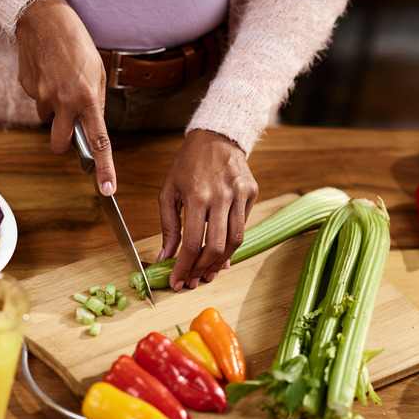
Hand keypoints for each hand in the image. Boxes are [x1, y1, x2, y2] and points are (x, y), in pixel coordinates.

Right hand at [16, 0, 115, 194]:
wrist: (44, 18)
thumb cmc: (76, 42)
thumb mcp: (98, 73)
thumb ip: (95, 104)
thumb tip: (91, 127)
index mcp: (87, 98)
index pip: (98, 143)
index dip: (103, 169)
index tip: (107, 189)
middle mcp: (63, 102)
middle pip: (60, 145)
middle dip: (65, 144)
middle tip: (71, 127)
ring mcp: (41, 96)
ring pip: (49, 119)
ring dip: (56, 110)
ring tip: (61, 81)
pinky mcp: (26, 88)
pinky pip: (38, 101)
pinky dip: (45, 93)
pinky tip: (49, 72)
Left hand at [158, 129, 258, 290]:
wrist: (217, 136)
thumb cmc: (189, 163)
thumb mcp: (169, 191)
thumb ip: (168, 225)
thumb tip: (166, 256)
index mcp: (197, 195)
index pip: (191, 242)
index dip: (184, 266)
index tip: (178, 281)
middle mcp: (221, 195)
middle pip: (215, 246)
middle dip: (202, 269)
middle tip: (193, 280)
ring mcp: (240, 194)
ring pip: (234, 240)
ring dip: (220, 262)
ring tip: (208, 272)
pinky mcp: (252, 193)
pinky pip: (243, 226)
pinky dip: (232, 244)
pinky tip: (221, 254)